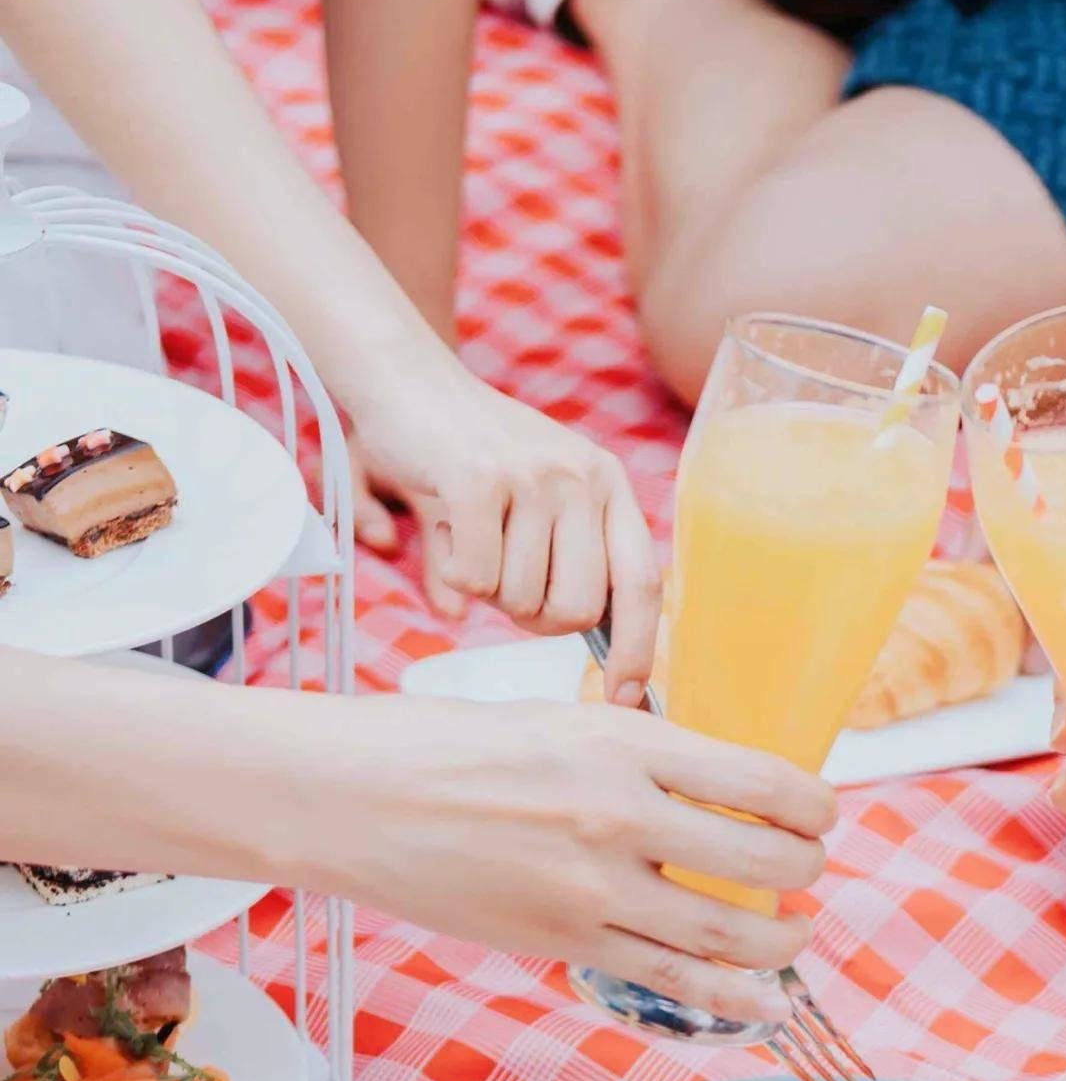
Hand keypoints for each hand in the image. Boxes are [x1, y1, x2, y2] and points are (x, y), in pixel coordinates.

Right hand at [284, 697, 835, 1020]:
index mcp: (622, 742)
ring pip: (730, 934)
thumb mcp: (557, 718)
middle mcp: (618, 816)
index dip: (815, 805)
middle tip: (808, 872)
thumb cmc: (445, 746)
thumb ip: (637, 752)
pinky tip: (767, 1002)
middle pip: (764, 861)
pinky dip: (734, 998)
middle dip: (808, 872)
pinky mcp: (564, 944)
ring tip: (794, 934)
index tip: (820, 814)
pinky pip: (674, 983)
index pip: (763, 779)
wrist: (349, 799)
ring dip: (783, 940)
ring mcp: (592, 890)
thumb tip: (715, 784)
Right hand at [344, 356, 660, 693]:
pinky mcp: (479, 479)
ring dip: (487, 589)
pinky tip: (448, 528)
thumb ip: (567, 557)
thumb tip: (591, 638)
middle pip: (577, 609)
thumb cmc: (474, 455)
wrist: (409, 384)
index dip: (638, 648)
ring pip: (519, 599)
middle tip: (504, 580)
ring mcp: (533, 477)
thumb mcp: (538, 496)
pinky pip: (475, 577)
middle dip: (534, 618)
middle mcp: (582, 478)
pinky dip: (454, 570)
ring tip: (473, 536)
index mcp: (608, 485)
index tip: (625, 696)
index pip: (642, 584)